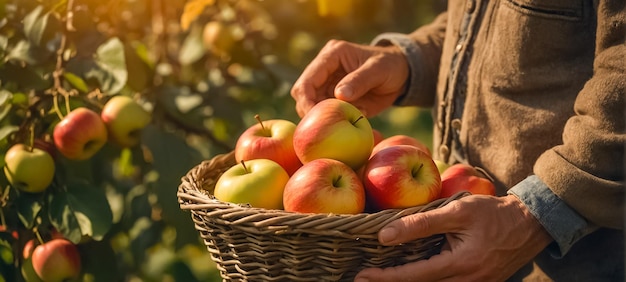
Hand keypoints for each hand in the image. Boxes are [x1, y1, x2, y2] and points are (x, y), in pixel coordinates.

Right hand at [290, 39, 408, 117]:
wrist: (401, 74)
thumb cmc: (390, 65)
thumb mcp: (378, 69)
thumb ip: (359, 80)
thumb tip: (339, 95)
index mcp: (331, 55)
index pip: (308, 80)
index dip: (306, 99)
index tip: (315, 118)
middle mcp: (324, 70)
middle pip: (303, 95)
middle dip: (311, 112)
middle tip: (327, 127)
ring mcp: (327, 85)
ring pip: (312, 106)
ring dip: (324, 118)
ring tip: (345, 121)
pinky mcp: (333, 99)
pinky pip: (327, 114)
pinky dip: (335, 121)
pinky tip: (351, 121)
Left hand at [354, 195, 553, 281]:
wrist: (531, 224)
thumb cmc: (493, 213)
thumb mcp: (457, 211)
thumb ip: (421, 223)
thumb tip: (385, 235)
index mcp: (461, 265)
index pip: (414, 276)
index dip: (385, 278)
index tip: (362, 276)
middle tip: (362, 279)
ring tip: (381, 276)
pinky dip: (425, 279)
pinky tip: (410, 272)